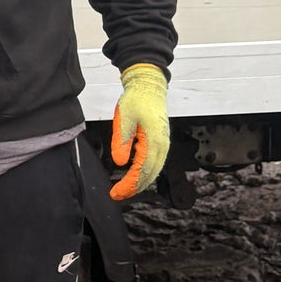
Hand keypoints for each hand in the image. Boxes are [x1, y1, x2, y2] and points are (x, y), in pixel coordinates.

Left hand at [109, 64, 168, 200]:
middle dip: (135, 187)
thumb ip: (122, 141)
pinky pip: (155, 163)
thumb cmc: (137, 99)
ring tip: (125, 190)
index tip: (116, 192)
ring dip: (141, 182)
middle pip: (150, 174)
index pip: (142, 170)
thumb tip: (121, 162)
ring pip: (154, 170)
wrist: (149, 86)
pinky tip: (135, 177)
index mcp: (154, 140)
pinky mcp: (161, 142)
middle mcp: (163, 145)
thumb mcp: (124, 118)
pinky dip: (145, 173)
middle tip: (117, 195)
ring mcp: (164, 144)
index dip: (129, 184)